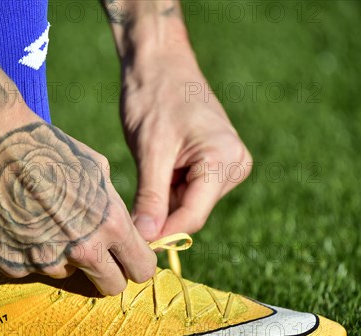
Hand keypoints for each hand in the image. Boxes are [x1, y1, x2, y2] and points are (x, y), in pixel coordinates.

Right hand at [0, 119, 156, 295]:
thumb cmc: (47, 148)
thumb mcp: (96, 169)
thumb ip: (113, 206)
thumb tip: (123, 230)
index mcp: (109, 224)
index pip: (141, 268)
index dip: (136, 264)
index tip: (128, 259)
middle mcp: (81, 249)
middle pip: (111, 286)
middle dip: (109, 274)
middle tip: (96, 255)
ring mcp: (45, 262)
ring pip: (67, 274)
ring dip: (63, 257)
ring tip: (44, 220)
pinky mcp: (13, 265)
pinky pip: (32, 268)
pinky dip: (30, 252)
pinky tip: (20, 222)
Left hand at [121, 47, 251, 239]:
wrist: (159, 64)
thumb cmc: (154, 97)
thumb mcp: (150, 150)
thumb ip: (151, 197)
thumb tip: (147, 239)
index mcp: (225, 160)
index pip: (193, 215)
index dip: (162, 234)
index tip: (132, 246)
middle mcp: (234, 165)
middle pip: (191, 212)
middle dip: (159, 215)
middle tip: (126, 209)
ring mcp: (226, 165)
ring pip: (186, 204)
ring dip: (160, 200)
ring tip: (142, 173)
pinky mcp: (213, 164)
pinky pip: (186, 191)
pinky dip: (164, 189)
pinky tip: (153, 169)